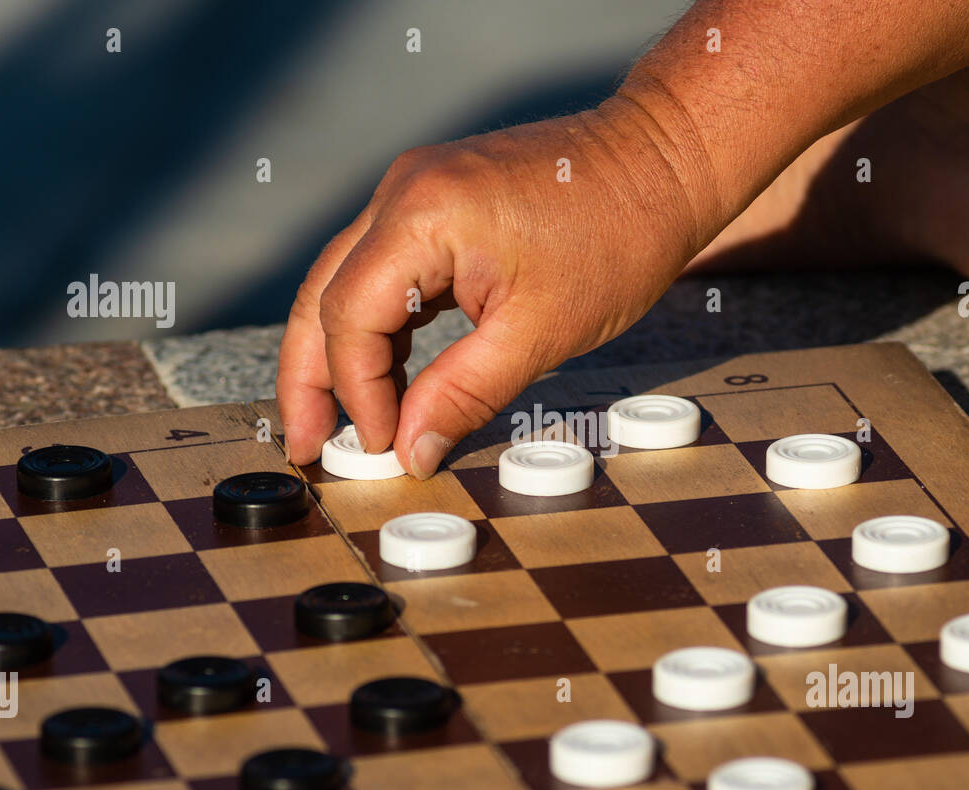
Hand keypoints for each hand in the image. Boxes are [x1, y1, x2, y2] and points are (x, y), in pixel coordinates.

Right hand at [277, 95, 716, 476]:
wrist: (663, 160)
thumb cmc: (617, 236)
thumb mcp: (540, 332)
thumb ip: (463, 393)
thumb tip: (411, 450)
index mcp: (421, 216)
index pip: (349, 317)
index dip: (357, 392)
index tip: (379, 446)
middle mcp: (402, 191)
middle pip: (324, 295)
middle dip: (310, 377)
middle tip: (305, 445)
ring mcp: (415, 190)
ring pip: (347, 282)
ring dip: (341, 353)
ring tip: (338, 423)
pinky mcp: (437, 200)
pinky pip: (386, 268)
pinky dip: (382, 325)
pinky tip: (388, 376)